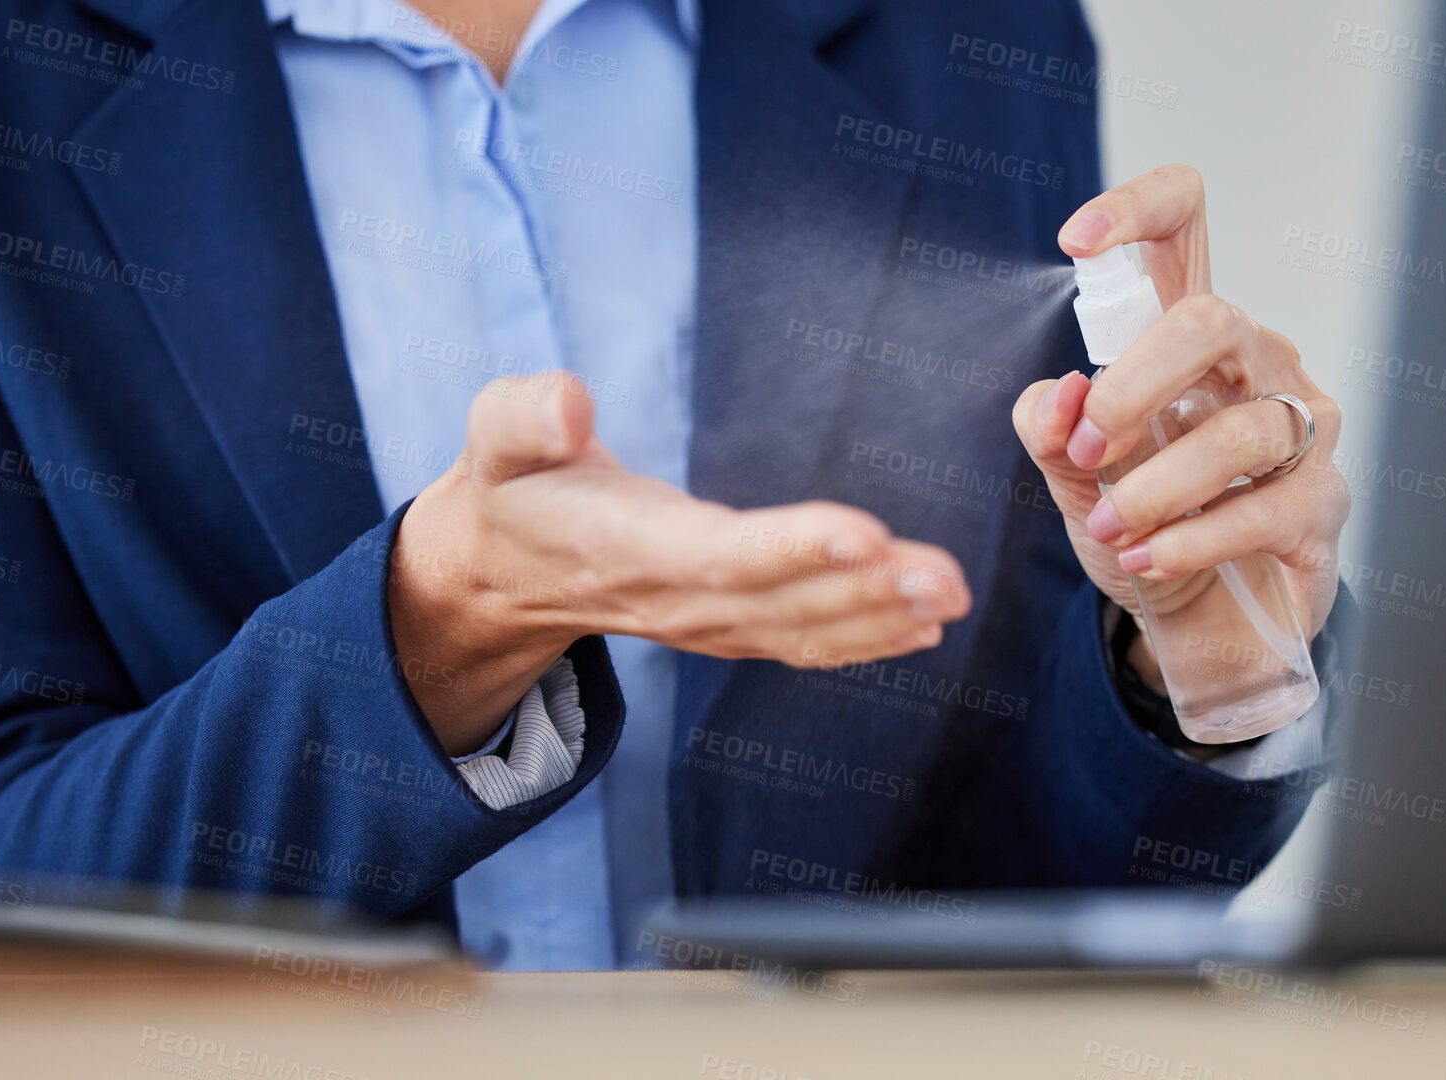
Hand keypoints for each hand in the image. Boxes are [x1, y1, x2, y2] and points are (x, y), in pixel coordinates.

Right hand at [390, 373, 971, 753]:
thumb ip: (524, 416)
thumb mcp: (495, 439)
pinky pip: (803, 644)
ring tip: (950, 597)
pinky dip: (865, 640)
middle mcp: (676, 599)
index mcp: (628, 549)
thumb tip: (567, 402)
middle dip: (868, 592)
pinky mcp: (729, 627)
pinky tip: (924, 629)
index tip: (865, 534)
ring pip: (804, 630)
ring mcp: (707, 623)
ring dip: (883, 618)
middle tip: (943, 579)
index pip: (720, 554)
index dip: (792, 548)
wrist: (503, 571)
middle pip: (783, 602)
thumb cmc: (514, 488)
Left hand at [1012, 165, 1347, 689]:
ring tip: (1113, 527)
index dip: (1137, 209)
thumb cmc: (1145, 522)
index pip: (1186, 226)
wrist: (1200, 619)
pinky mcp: (1322, 505)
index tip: (1076, 242)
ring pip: (1238, 432)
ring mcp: (1305, 430)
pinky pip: (1261, 511)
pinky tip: (1147, 559)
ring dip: (1157, 487)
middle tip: (1089, 450)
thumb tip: (1061, 397)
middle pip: (1209, 322)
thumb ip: (1052, 430)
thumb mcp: (1076, 476)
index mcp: (1193, 334)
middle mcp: (1259, 362)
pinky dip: (1190, 541)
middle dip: (1131, 387)